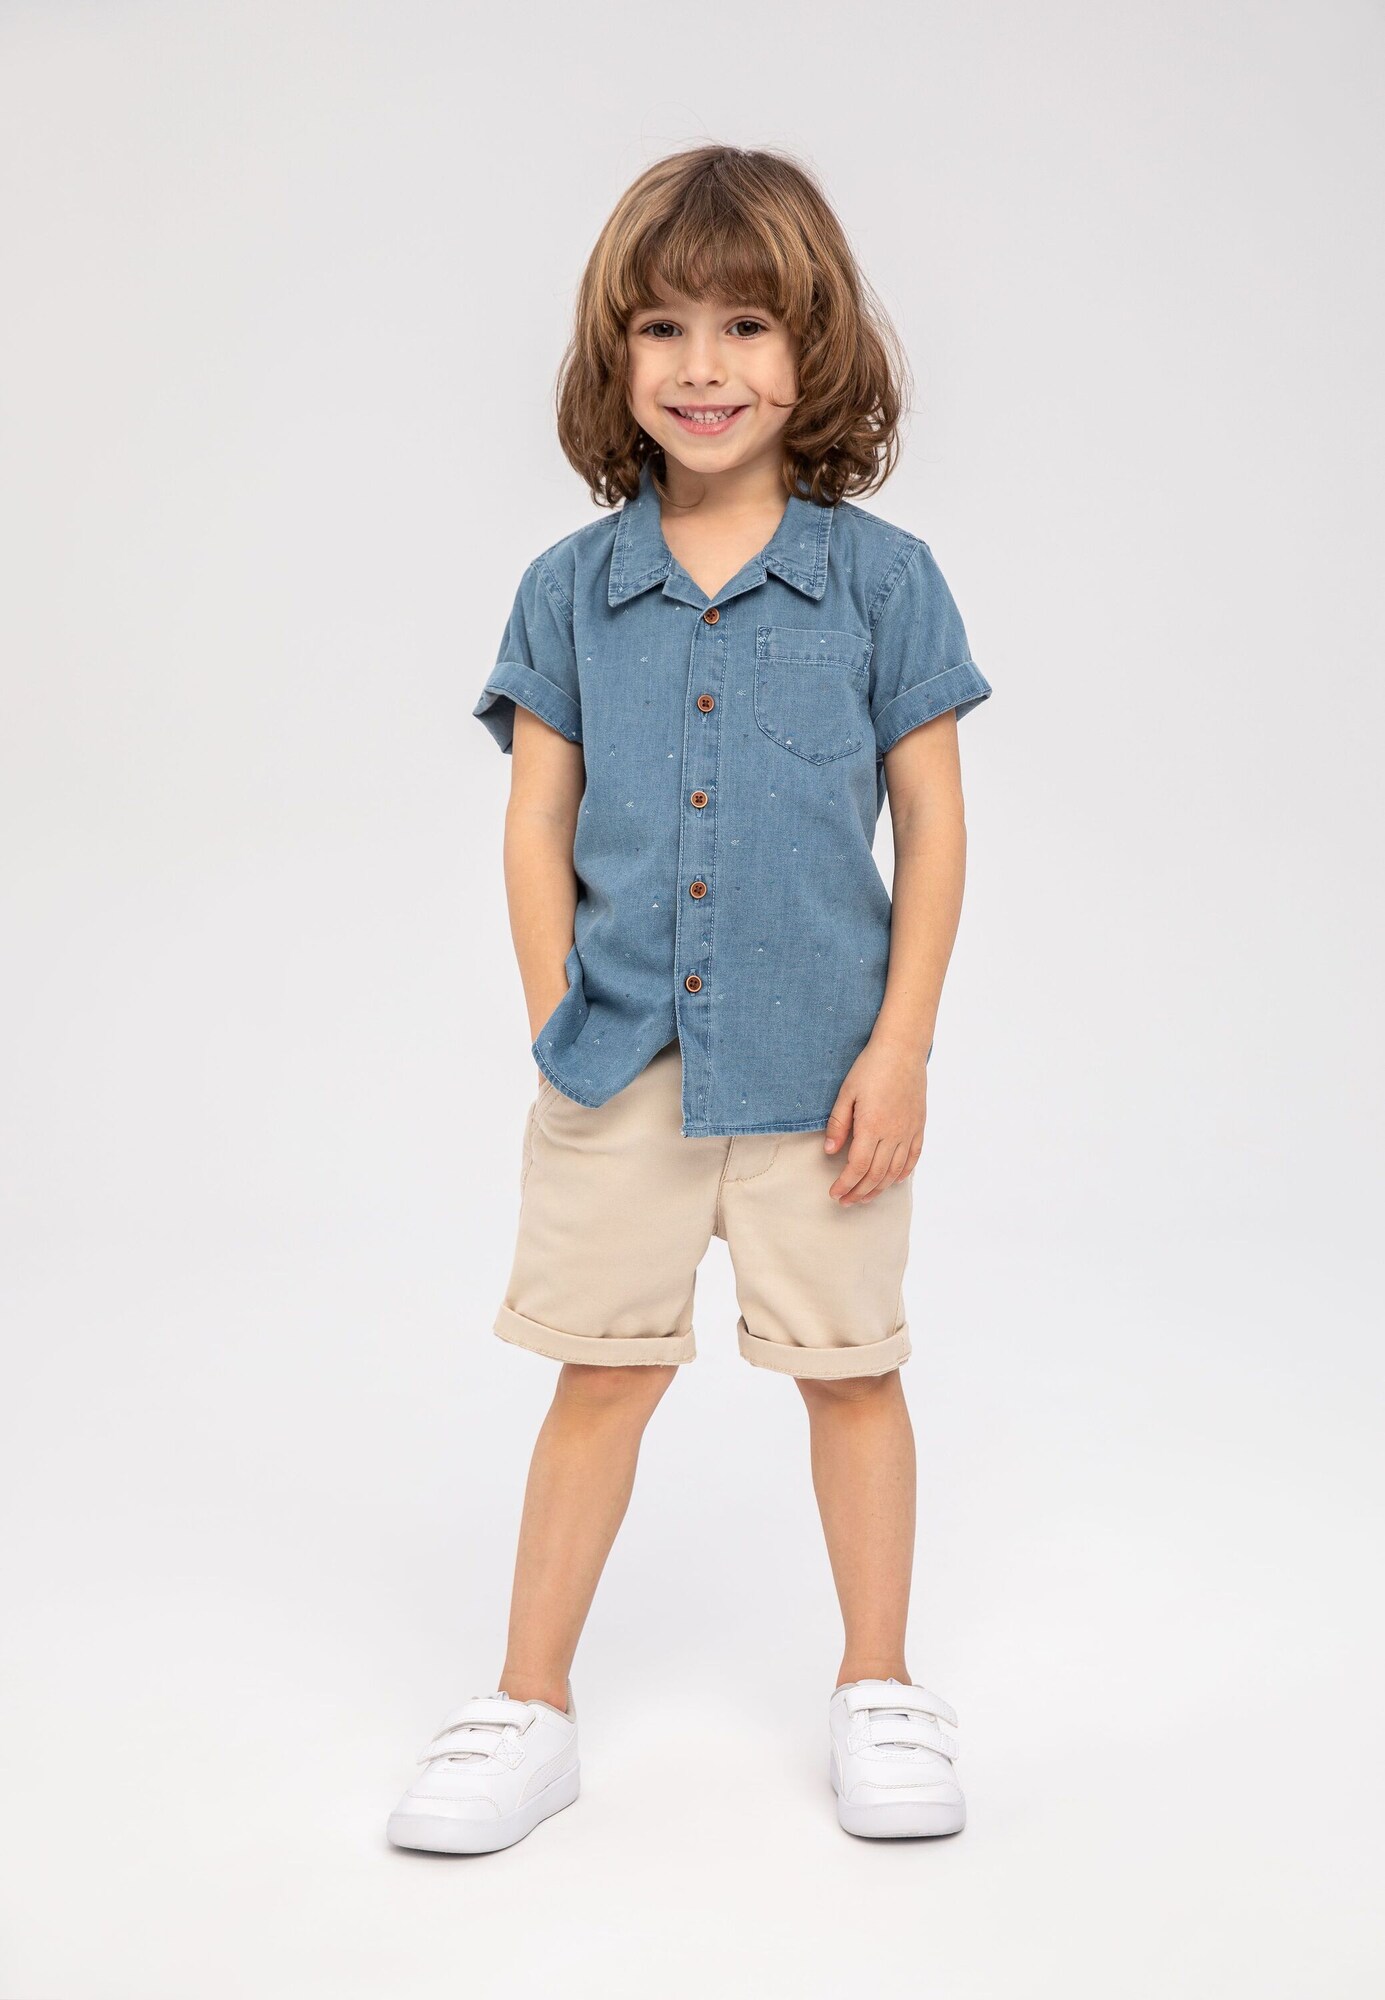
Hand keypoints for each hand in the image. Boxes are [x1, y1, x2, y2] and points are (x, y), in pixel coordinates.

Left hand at [822, 1038, 926, 1203]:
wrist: (902, 1049)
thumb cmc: (871, 1067)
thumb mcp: (847, 1093)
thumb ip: (838, 1124)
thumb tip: (830, 1152)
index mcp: (872, 1126)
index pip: (858, 1167)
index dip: (845, 1184)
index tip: (835, 1193)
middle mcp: (893, 1134)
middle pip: (876, 1175)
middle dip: (859, 1192)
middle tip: (846, 1201)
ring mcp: (909, 1131)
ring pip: (895, 1171)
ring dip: (879, 1188)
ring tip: (865, 1197)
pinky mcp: (919, 1126)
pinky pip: (913, 1157)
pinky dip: (903, 1173)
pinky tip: (893, 1181)